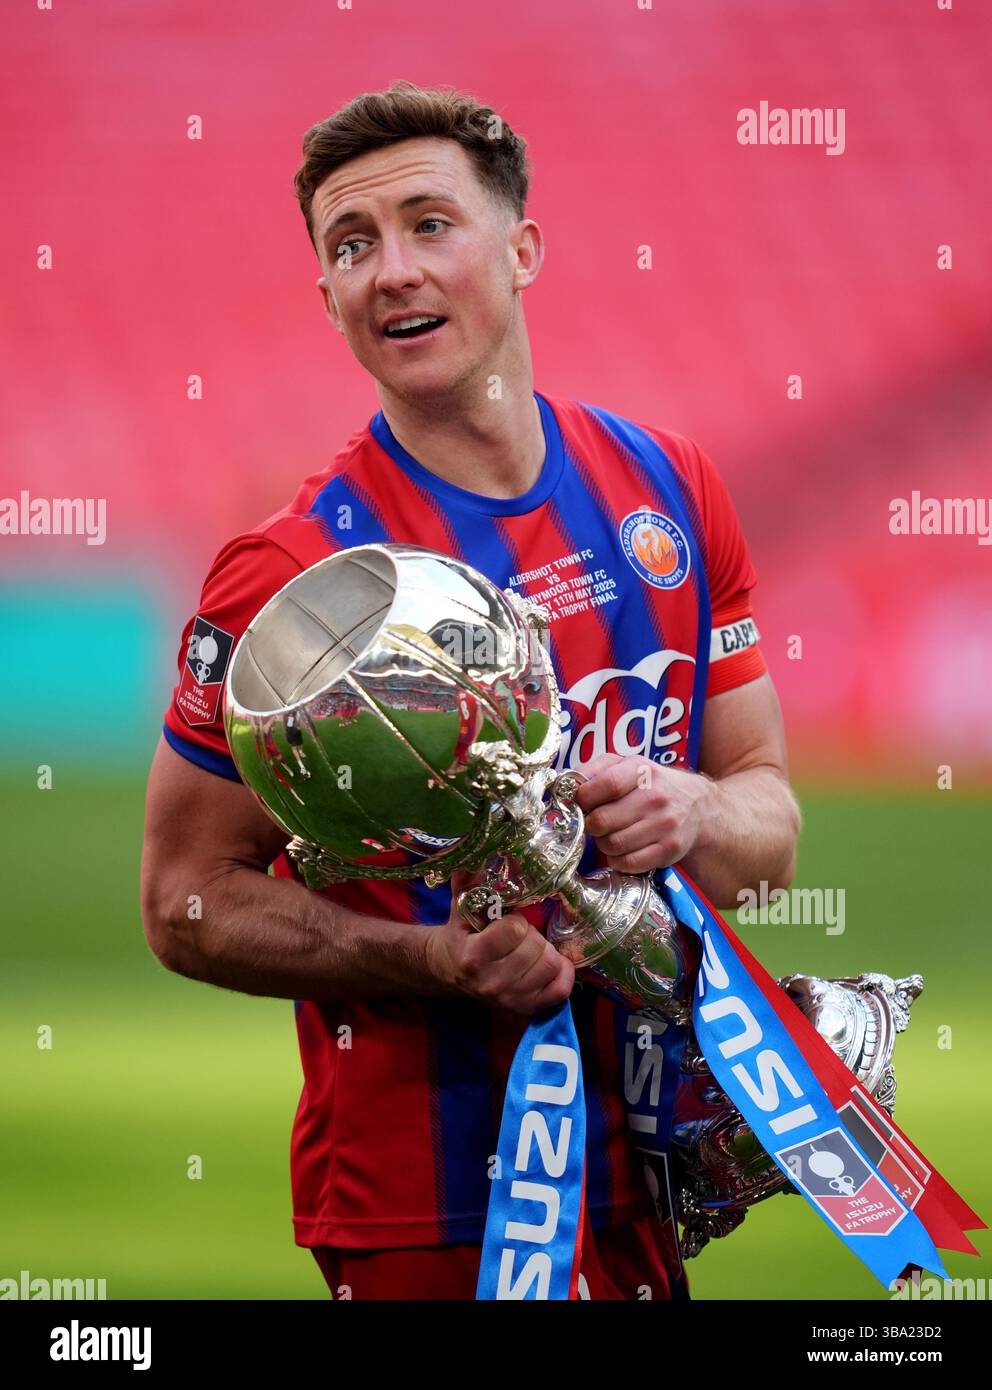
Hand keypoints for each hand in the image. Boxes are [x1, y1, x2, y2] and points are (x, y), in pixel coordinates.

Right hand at [424, 869, 574, 1015]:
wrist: (449, 971)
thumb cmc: (460, 934)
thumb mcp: (461, 905)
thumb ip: (470, 879)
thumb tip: (483, 848)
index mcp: (473, 956)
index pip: (514, 930)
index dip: (516, 919)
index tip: (507, 919)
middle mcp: (491, 982)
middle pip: (537, 949)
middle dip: (533, 934)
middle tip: (520, 934)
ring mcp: (509, 998)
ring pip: (551, 966)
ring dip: (546, 951)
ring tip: (531, 947)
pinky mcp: (525, 1007)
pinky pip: (560, 990)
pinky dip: (563, 973)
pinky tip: (551, 962)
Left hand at [573, 753, 713, 873]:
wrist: (699, 807)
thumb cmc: (652, 785)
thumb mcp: (627, 765)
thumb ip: (594, 769)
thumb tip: (565, 783)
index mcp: (642, 770)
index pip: (604, 785)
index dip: (583, 798)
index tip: (579, 803)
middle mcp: (655, 797)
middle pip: (602, 820)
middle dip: (590, 825)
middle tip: (594, 823)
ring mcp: (664, 825)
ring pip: (612, 845)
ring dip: (602, 843)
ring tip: (608, 835)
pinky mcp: (669, 849)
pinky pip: (628, 863)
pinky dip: (617, 860)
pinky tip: (621, 850)